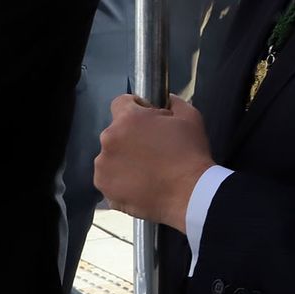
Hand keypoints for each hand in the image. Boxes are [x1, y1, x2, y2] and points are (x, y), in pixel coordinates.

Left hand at [96, 94, 213, 231]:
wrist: (190, 193)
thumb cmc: (191, 153)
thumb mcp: (191, 117)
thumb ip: (174, 102)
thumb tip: (166, 100)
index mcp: (128, 120)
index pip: (121, 102)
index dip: (136, 108)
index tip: (149, 119)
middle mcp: (108, 140)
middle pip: (116, 132)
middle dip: (131, 136)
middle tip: (154, 149)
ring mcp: (102, 167)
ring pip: (111, 156)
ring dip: (125, 159)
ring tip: (148, 171)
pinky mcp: (104, 189)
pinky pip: (111, 179)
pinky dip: (122, 181)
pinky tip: (142, 185)